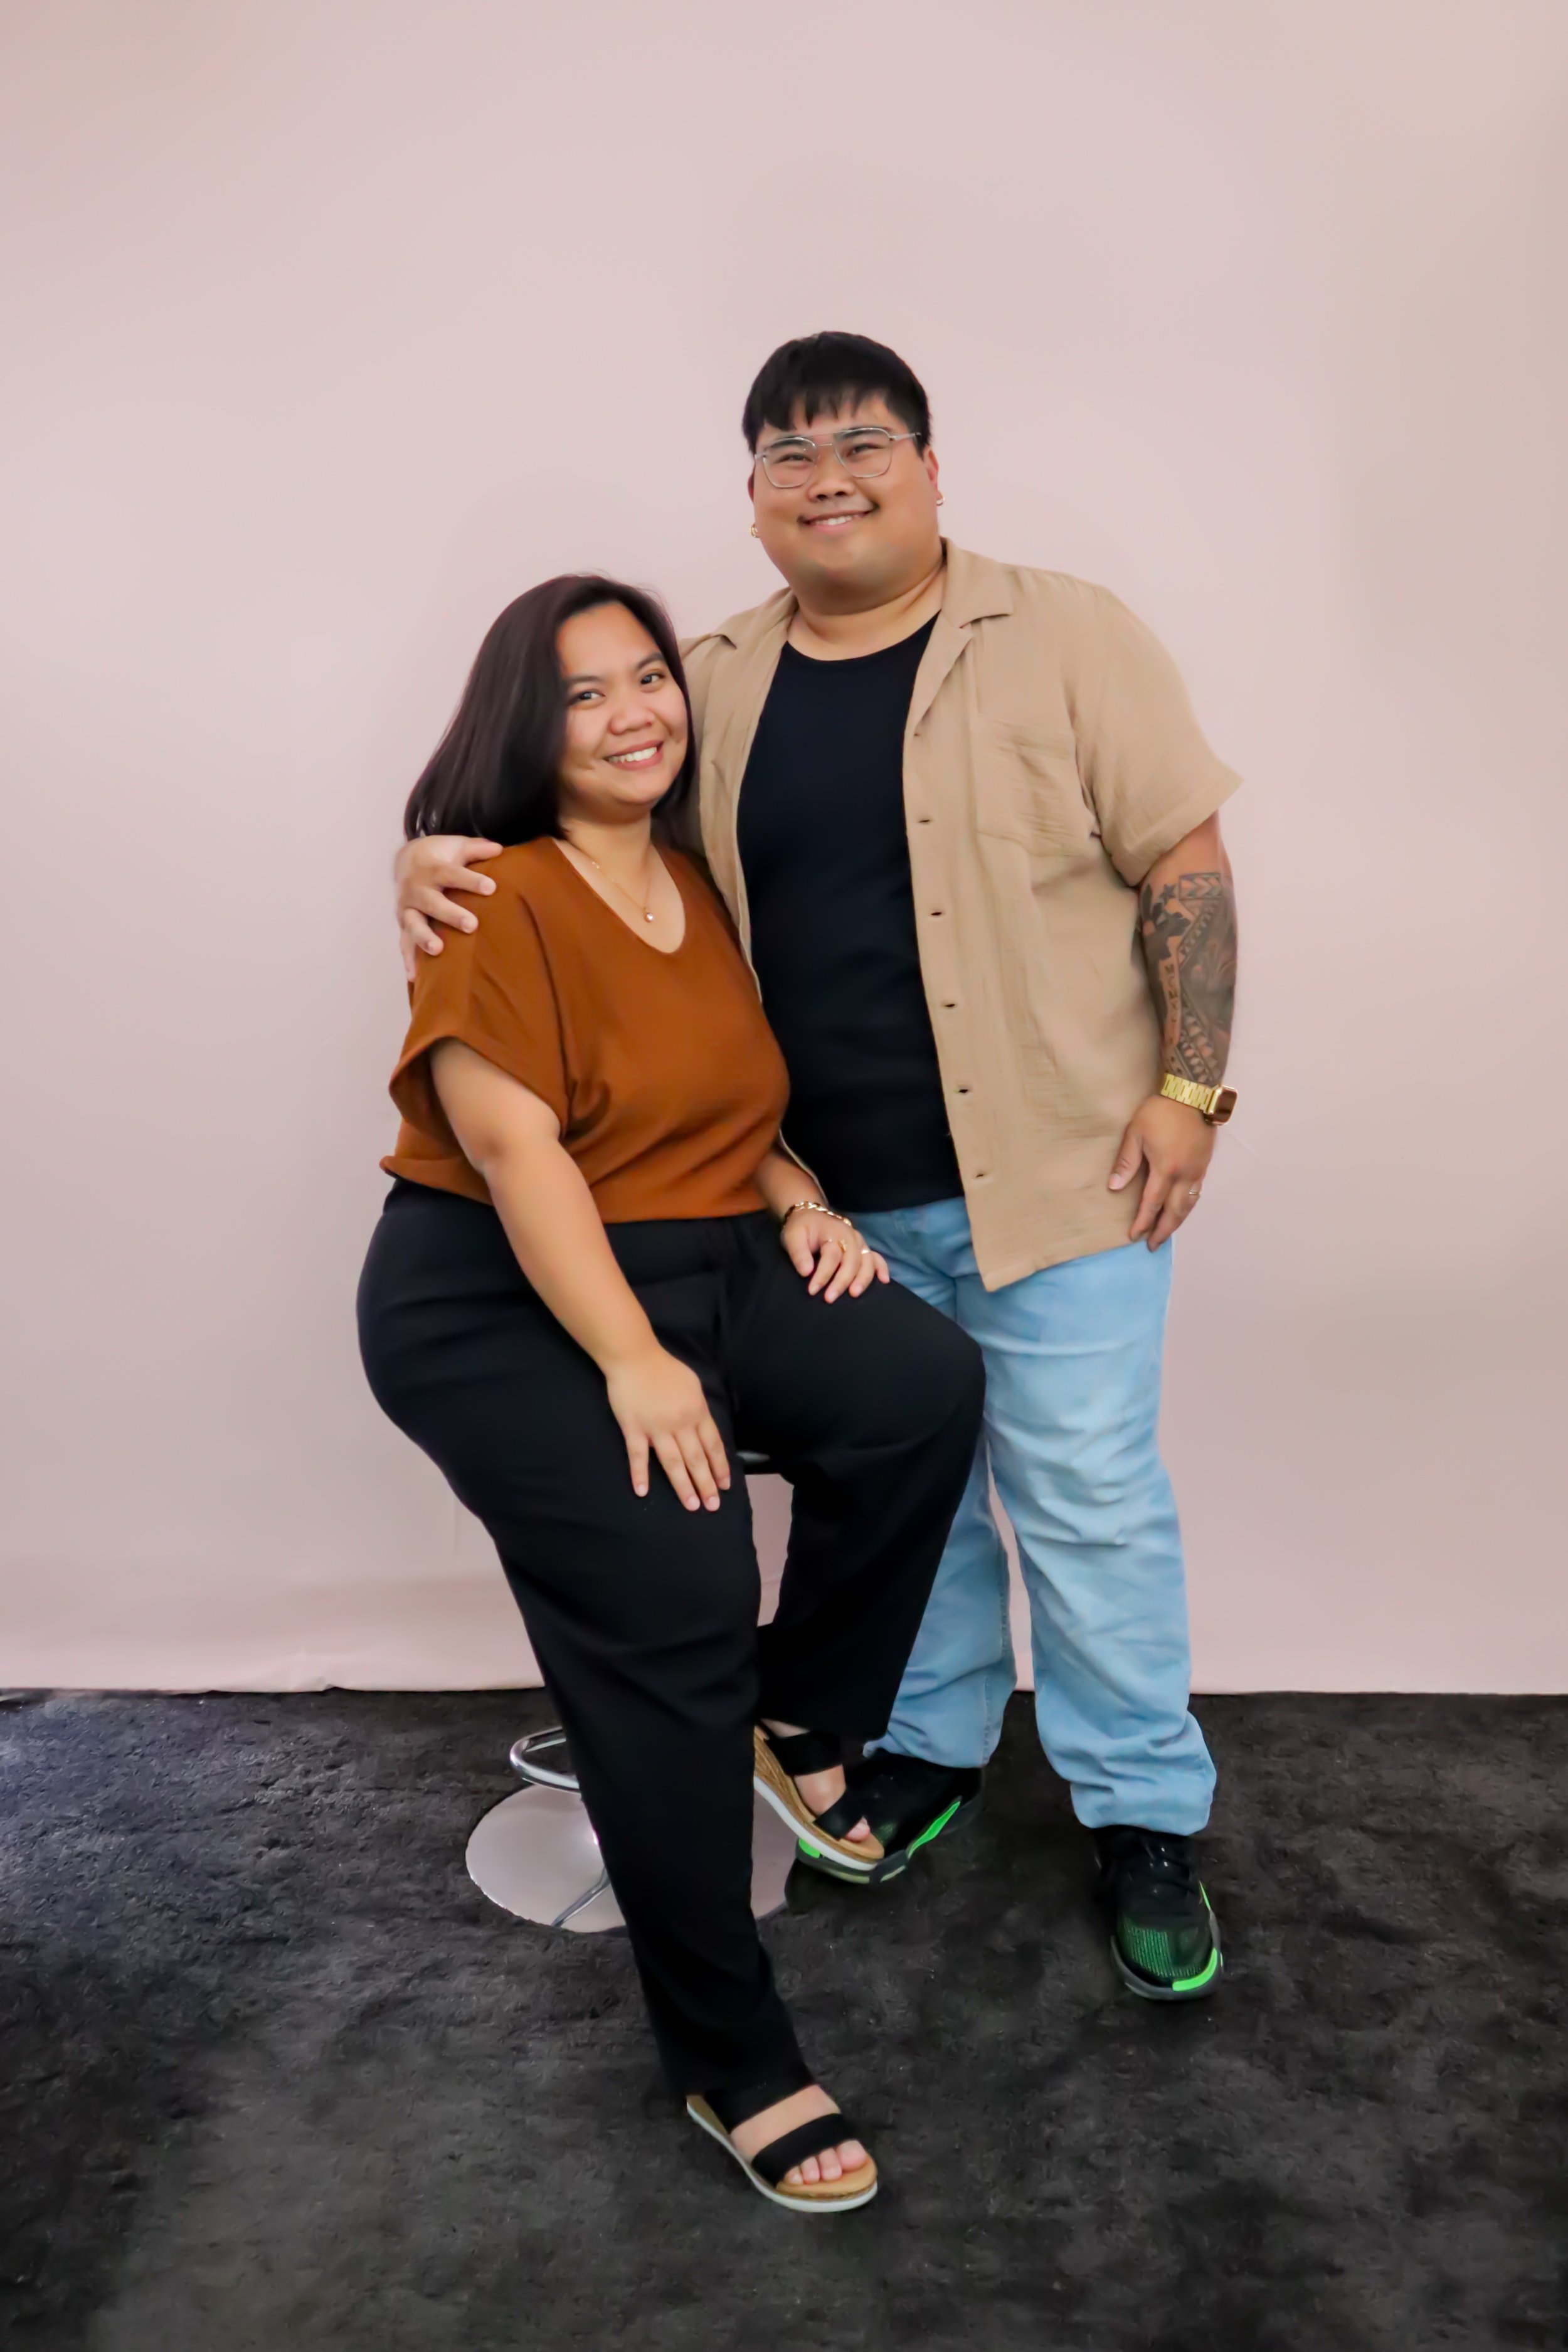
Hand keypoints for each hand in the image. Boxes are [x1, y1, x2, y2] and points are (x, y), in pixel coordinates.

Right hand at [395, 835, 501, 980]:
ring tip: (438, 950)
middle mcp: (416, 889)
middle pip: (432, 902)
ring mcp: (408, 908)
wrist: (406, 861)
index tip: (491, 887)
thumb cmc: (440, 856)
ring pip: (413, 924)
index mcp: (431, 869)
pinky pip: (404, 943)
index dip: (470, 880)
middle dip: (450, 914)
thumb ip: (476, 848)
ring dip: (424, 937)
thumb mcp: (456, 846)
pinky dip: (409, 960)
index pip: (451, 874)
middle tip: (472, 925)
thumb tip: (499, 848)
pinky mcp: (404, 924)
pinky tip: (415, 977)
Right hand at [603, 1345, 730, 1511]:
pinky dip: (640, 1474)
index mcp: (697, 1412)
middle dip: (706, 1484)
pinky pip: (638, 1456)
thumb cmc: (665, 1368)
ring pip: (673, 1462)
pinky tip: (642, 1491)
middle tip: (713, 1506)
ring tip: (691, 1505)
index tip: (725, 1485)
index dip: (720, 1466)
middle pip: (696, 1459)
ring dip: (683, 1486)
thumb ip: (699, 1409)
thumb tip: (704, 1430)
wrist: (634, 1357)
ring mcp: (656, 1428)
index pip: (713, 1445)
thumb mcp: (693, 1385)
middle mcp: (680, 1424)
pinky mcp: (634, 1429)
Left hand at [780, 1207, 889, 1301]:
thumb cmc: (802, 1228)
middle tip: (829, 1298)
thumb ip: (798, 1253)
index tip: (812, 1291)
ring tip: (854, 1294)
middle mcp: (851, 1237)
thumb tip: (806, 1272)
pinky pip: (877, 1258)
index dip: (822, 1275)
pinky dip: (882, 1269)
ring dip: (862, 1279)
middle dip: (842, 1281)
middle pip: (851, 1261)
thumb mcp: (792, 1236)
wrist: (811, 1216)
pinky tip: (883, 1281)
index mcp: (833, 1232)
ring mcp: (859, 1243)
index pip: (831, 1256)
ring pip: (867, 1262)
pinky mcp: (863, 1249)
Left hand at [1109, 1094, 1216, 1247]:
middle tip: (1153, 1245)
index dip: (1143, 1222)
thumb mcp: (1135, 1133)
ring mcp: (1198, 1170)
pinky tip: (1181, 1210)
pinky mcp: (1205, 1163)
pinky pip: (1197, 1192)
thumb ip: (1126, 1162)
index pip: (1152, 1204)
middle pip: (1175, 1211)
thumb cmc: (1160, 1111)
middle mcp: (1185, 1174)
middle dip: (1163, 1230)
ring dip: (1177, 1222)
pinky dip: (1188, 1207)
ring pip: (1189, 1204)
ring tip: (1167, 1233)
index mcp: (1166, 1168)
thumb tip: (1115, 1187)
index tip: (1134, 1236)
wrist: (1192, 1093)